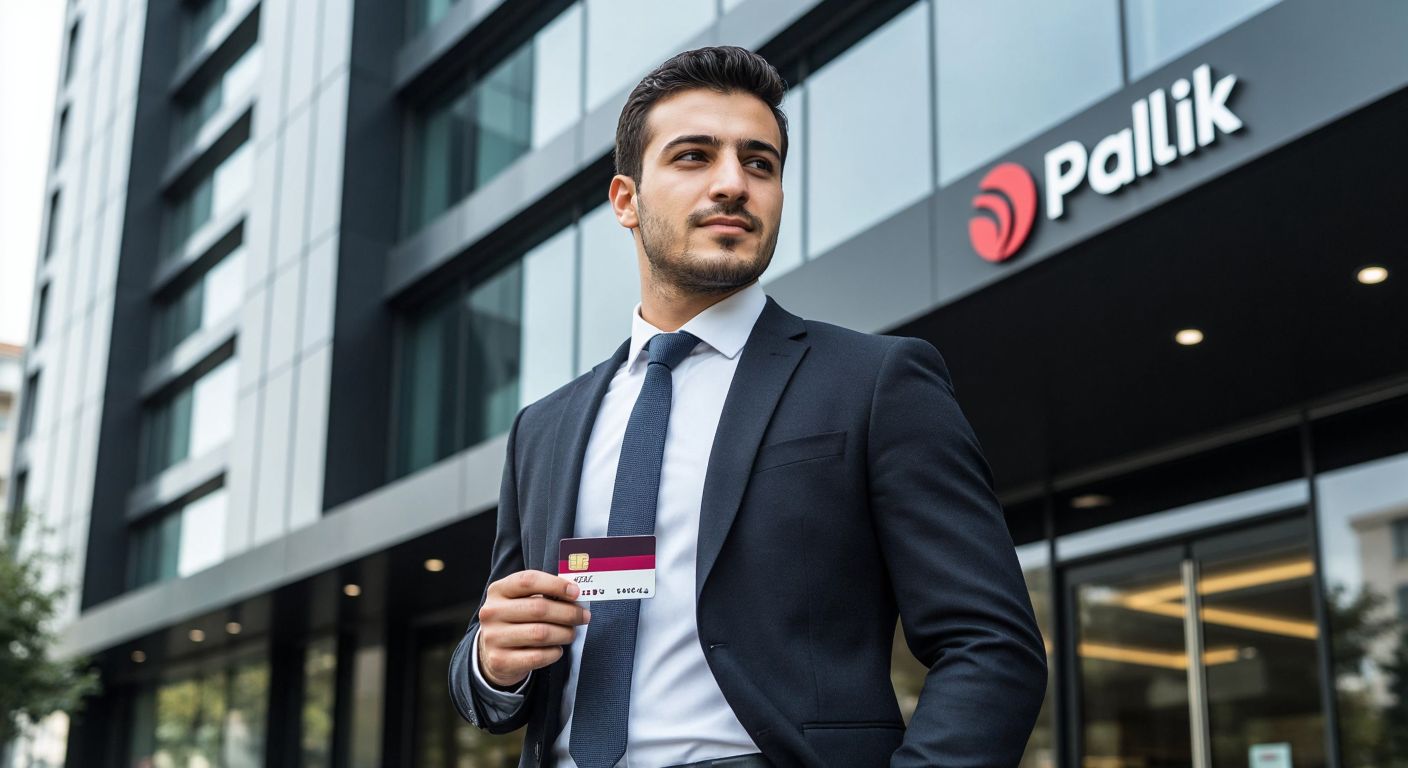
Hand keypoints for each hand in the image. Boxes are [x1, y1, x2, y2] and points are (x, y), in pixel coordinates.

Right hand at [477, 570, 591, 688]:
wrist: (492, 653)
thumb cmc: (516, 620)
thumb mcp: (521, 601)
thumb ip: (543, 594)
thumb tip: (575, 595)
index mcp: (498, 590)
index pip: (528, 580)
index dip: (556, 584)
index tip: (576, 592)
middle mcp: (491, 612)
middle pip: (539, 608)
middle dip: (568, 612)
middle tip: (584, 616)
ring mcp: (493, 637)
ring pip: (540, 634)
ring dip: (564, 633)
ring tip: (571, 633)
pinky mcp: (500, 660)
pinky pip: (537, 656)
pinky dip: (554, 653)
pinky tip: (557, 649)